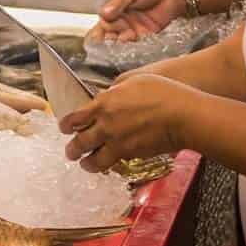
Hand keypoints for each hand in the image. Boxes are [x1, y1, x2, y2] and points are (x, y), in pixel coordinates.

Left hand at [60, 73, 193, 171]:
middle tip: (70, 152)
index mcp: (104, 103)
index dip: (66, 124)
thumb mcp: (135, 80)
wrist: (182, 115)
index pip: (75, 117)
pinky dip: (108, 165)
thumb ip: (117, 89)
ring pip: (94, 159)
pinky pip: (113, 163)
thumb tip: (109, 94)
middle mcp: (106, 125)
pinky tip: (108, 164)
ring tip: (85, 164)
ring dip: (87, 163)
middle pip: (80, 142)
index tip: (64, 127)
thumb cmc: (163, 93)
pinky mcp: (131, 154)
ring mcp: (117, 142)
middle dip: (72, 149)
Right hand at [87, 0, 184, 42]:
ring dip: (119, 45)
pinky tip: (131, 42)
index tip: (103, 30)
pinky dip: (131, 48)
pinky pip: (135, 47)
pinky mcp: (145, 40)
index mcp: (114, 12)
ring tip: (124, 37)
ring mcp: (133, 33)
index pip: (101, 25)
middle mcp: (121, 25)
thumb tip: (103, 14)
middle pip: (108, 38)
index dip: (99, 31)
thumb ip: (118, 2)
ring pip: (120, 45)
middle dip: (107, 40)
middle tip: (113, 36)